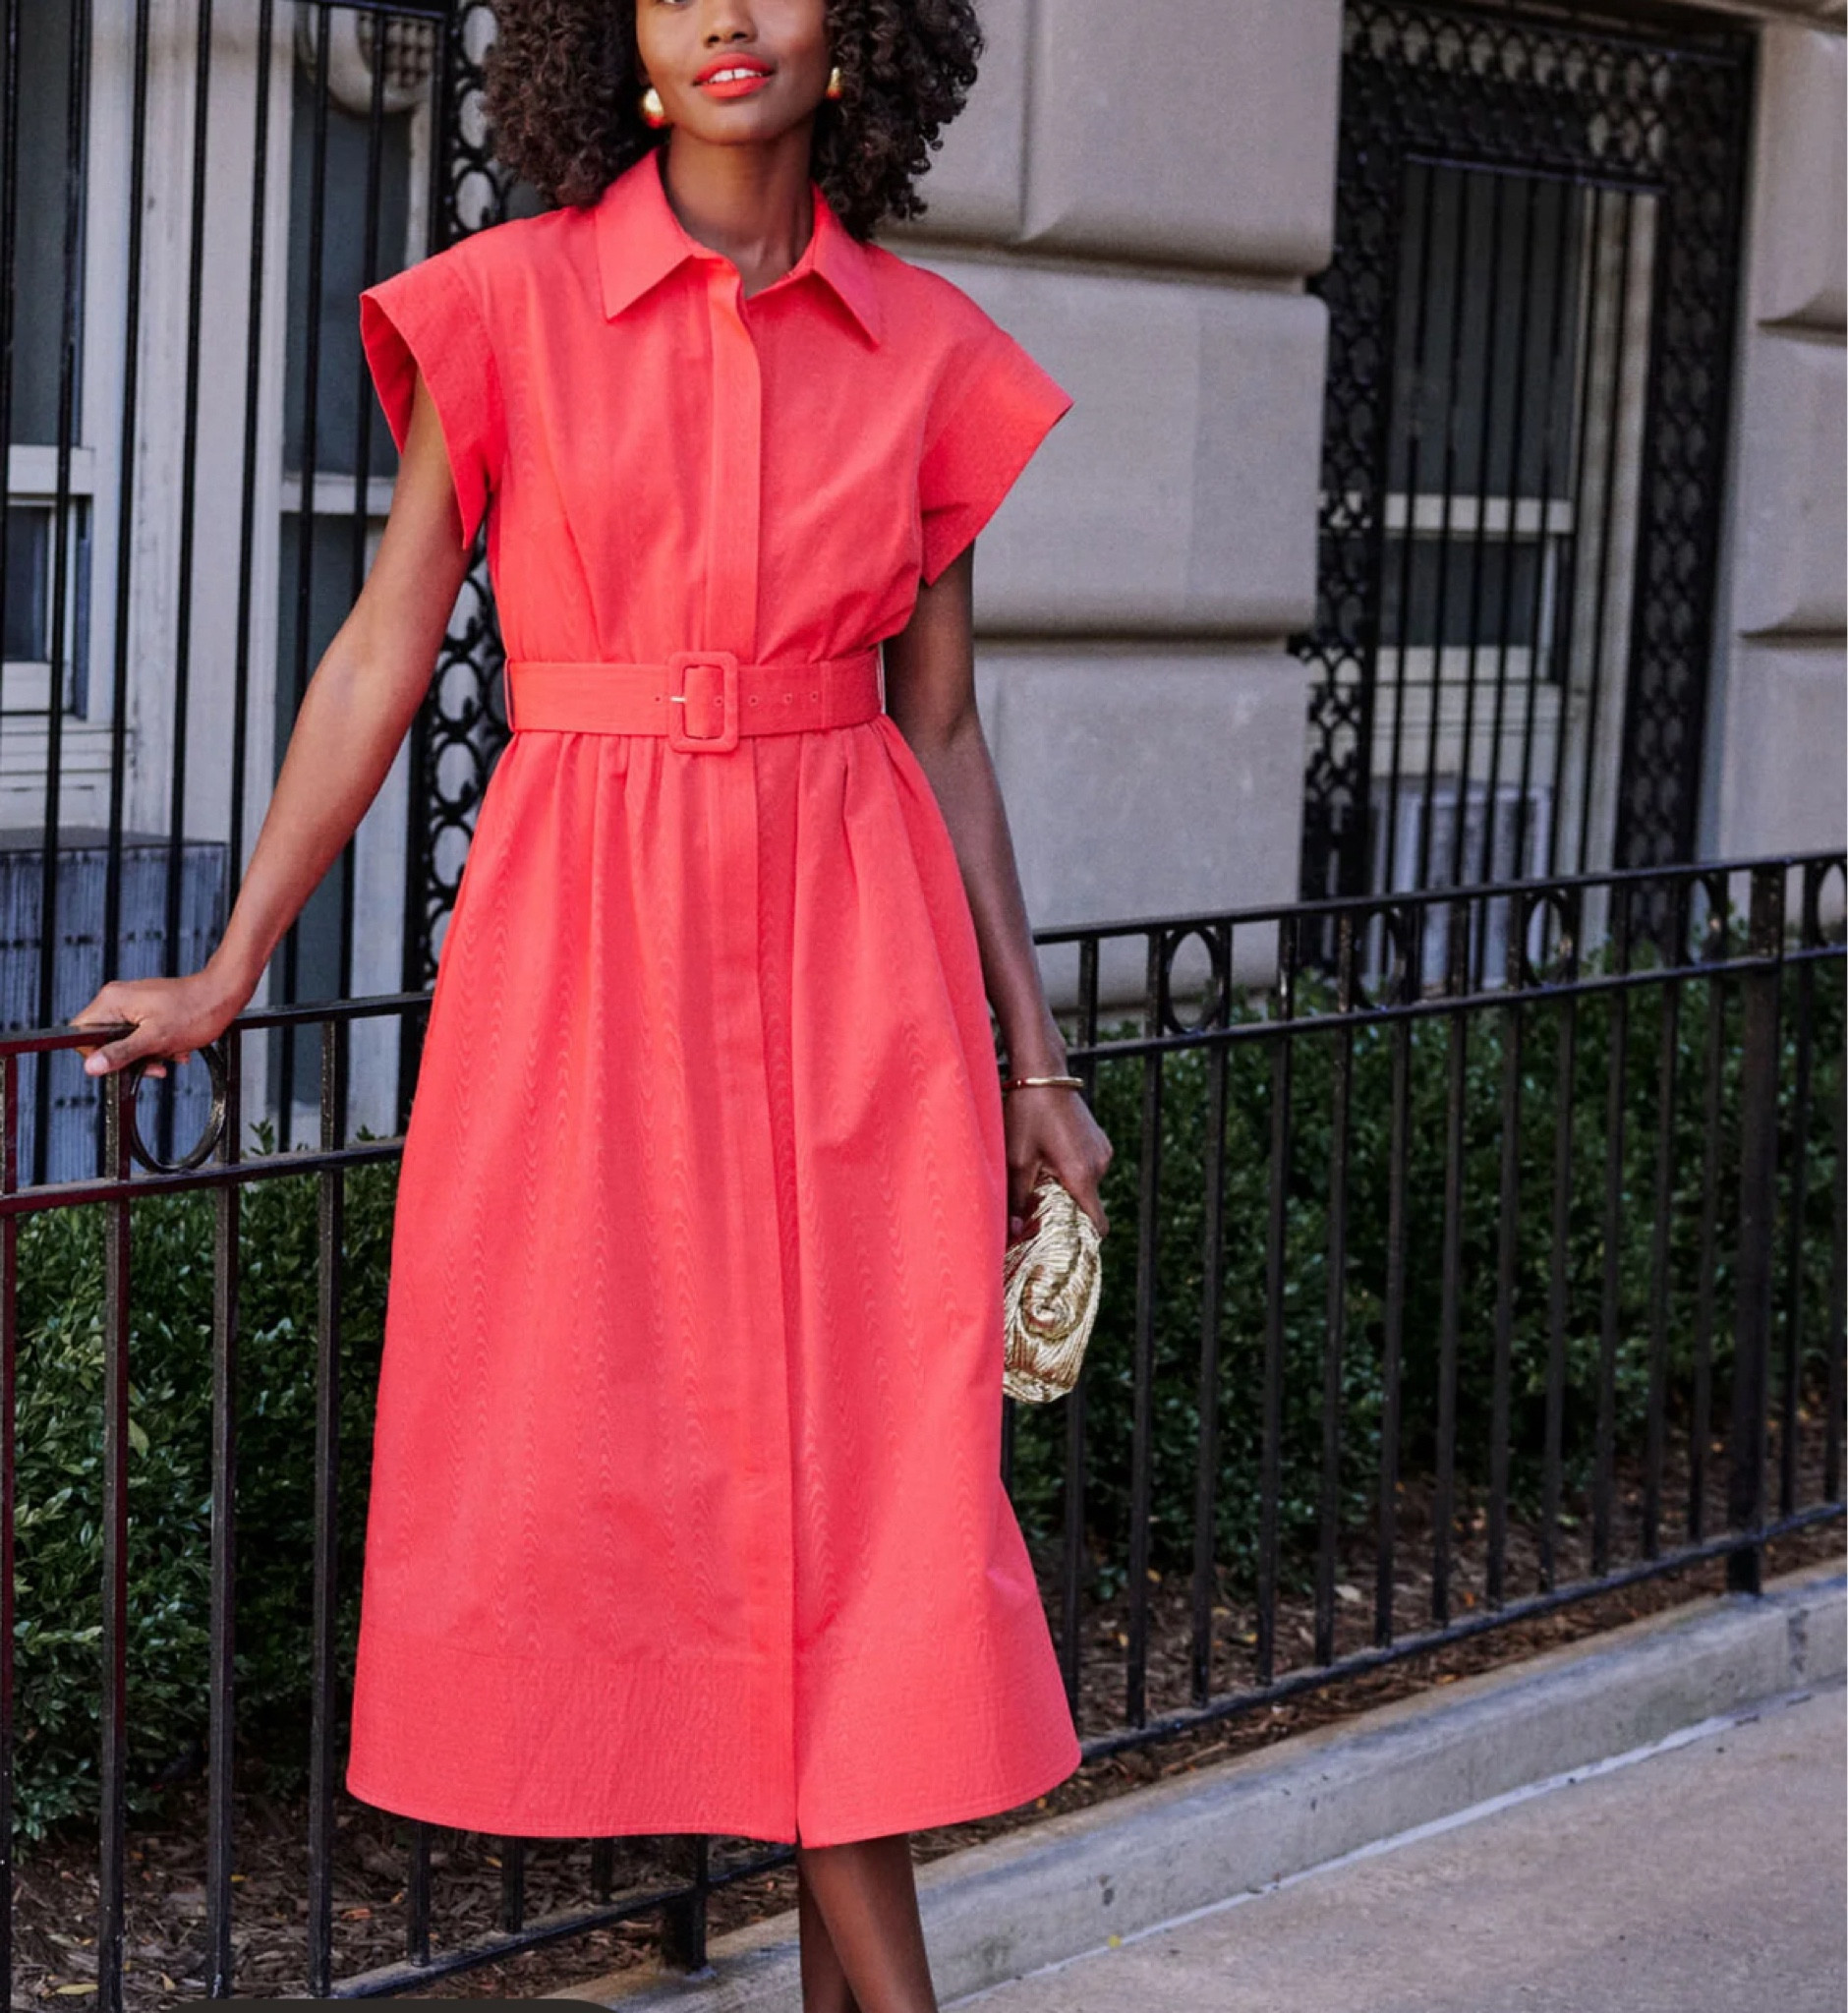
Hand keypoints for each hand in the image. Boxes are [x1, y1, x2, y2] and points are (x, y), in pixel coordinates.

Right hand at [70, 967, 250, 1080]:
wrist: (224, 994)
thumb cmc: (196, 1011)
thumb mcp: (155, 1039)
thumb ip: (121, 1053)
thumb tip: (92, 1066)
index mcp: (112, 1001)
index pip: (80, 1033)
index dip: (96, 1054)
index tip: (120, 1063)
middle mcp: (118, 999)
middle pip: (105, 1039)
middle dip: (130, 1057)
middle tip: (154, 1063)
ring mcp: (133, 1003)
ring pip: (126, 1040)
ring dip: (148, 1054)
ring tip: (171, 1052)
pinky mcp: (148, 1009)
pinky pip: (142, 1034)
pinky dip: (158, 1046)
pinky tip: (176, 1048)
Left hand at [1003, 1083, 1111, 1242]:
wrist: (1042, 1073)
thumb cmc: (1027, 1114)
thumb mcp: (1016, 1160)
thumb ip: (1016, 1200)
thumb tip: (1013, 1234)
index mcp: (1082, 1175)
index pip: (1096, 1226)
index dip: (1080, 1240)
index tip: (1060, 1245)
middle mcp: (1099, 1165)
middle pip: (1089, 1206)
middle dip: (1065, 1211)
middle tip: (1036, 1210)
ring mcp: (1102, 1151)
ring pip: (1087, 1186)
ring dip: (1067, 1188)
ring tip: (1039, 1176)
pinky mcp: (1099, 1140)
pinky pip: (1088, 1168)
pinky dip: (1072, 1171)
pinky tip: (1049, 1157)